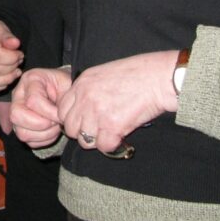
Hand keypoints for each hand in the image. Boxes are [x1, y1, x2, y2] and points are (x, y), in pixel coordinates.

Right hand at [10, 67, 70, 147]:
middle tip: (55, 122)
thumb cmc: (66, 87)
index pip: (33, 101)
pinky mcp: (21, 127)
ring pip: (21, 132)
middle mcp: (18, 96)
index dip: (50, 112)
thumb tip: (58, 118)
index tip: (61, 114)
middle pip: (16, 115)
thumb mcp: (67, 85)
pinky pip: (29, 141)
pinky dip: (44, 140)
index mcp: (30, 80)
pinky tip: (52, 130)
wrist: (66, 91)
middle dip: (41, 124)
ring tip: (56, 126)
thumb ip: (62, 100)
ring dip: (44, 134)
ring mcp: (17, 112)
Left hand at [56, 50, 177, 153]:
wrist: (158, 78)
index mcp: (82, 83)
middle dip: (82, 132)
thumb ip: (89, 89)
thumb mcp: (104, 73)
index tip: (83, 121)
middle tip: (98, 130)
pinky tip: (120, 136)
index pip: (61, 110)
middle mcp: (85, 98)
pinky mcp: (112, 126)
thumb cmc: (137, 73)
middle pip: (70, 128)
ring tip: (110, 133)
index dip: (72, 119)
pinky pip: (103, 147)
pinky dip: (112, 145)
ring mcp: (97, 113)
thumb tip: (83, 106)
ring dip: (97, 140)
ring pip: (84, 140)